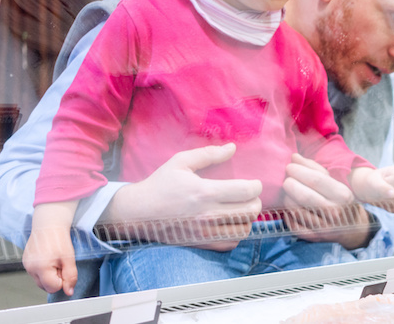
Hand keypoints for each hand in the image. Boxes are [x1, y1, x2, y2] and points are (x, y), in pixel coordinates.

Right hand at [23, 202, 78, 294]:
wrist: (48, 225)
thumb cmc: (59, 239)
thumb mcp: (69, 258)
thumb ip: (70, 276)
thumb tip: (69, 291)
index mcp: (41, 268)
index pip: (53, 288)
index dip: (62, 281)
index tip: (64, 269)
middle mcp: (30, 268)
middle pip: (45, 286)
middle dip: (55, 279)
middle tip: (60, 264)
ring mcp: (26, 265)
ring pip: (40, 280)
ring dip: (49, 275)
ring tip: (54, 260)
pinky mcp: (25, 262)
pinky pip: (36, 273)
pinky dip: (43, 270)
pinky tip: (48, 258)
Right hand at [101, 143, 262, 250]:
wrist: (137, 213)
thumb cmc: (159, 185)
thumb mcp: (180, 162)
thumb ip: (208, 154)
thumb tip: (233, 148)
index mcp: (204, 192)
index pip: (246, 191)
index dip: (256, 186)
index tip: (253, 183)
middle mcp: (208, 215)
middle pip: (251, 212)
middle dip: (255, 201)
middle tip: (248, 196)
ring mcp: (206, 232)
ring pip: (245, 229)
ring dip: (248, 218)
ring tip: (240, 209)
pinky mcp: (202, 244)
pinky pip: (232, 243)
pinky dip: (237, 233)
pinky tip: (230, 223)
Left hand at [281, 154, 373, 248]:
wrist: (352, 227)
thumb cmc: (341, 200)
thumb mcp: (335, 182)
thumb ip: (314, 168)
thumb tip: (294, 157)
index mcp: (342, 194)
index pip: (316, 180)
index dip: (299, 171)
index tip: (290, 166)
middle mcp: (334, 212)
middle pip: (304, 196)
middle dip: (290, 184)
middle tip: (286, 180)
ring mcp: (324, 227)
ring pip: (295, 211)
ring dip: (287, 199)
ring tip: (288, 193)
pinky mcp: (314, 237)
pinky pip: (293, 226)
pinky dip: (287, 216)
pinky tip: (289, 209)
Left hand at [349, 166, 393, 213]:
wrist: (369, 188)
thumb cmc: (371, 182)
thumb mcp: (373, 182)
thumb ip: (382, 187)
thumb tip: (393, 194)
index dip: (388, 184)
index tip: (380, 182)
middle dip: (385, 195)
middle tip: (378, 190)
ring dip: (386, 202)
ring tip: (381, 195)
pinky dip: (390, 208)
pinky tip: (384, 202)